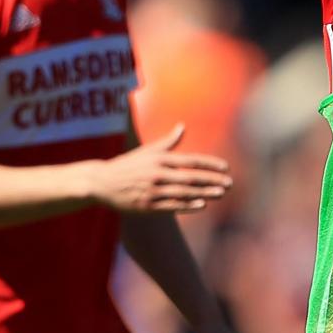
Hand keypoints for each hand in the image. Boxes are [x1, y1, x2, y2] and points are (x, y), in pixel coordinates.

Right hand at [91, 125, 233, 213]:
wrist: (102, 182)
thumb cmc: (128, 165)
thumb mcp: (147, 151)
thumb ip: (168, 141)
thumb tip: (182, 126)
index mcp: (160, 159)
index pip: (191, 160)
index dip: (210, 164)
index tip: (226, 168)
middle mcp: (158, 174)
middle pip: (191, 177)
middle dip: (212, 180)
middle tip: (230, 184)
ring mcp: (153, 190)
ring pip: (184, 192)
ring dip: (204, 193)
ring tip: (221, 193)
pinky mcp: (147, 205)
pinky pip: (172, 205)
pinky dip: (187, 205)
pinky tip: (202, 204)